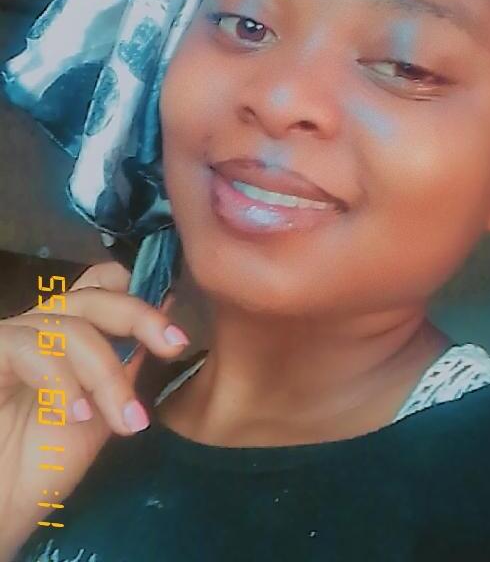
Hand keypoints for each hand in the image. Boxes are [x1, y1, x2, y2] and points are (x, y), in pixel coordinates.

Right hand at [0, 262, 188, 557]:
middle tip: (174, 346)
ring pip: (71, 326)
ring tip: (125, 421)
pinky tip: (76, 415)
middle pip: (95, 294)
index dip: (139, 293)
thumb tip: (169, 303)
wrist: (0, 505)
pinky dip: (62, 380)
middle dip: (140, 318)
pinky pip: (30, 347)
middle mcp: (41, 325)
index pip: (103, 283)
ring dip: (106, 374)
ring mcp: (12, 336)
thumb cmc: (46, 462)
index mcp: (70, 332)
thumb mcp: (105, 408)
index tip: (174, 328)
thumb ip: (131, 358)